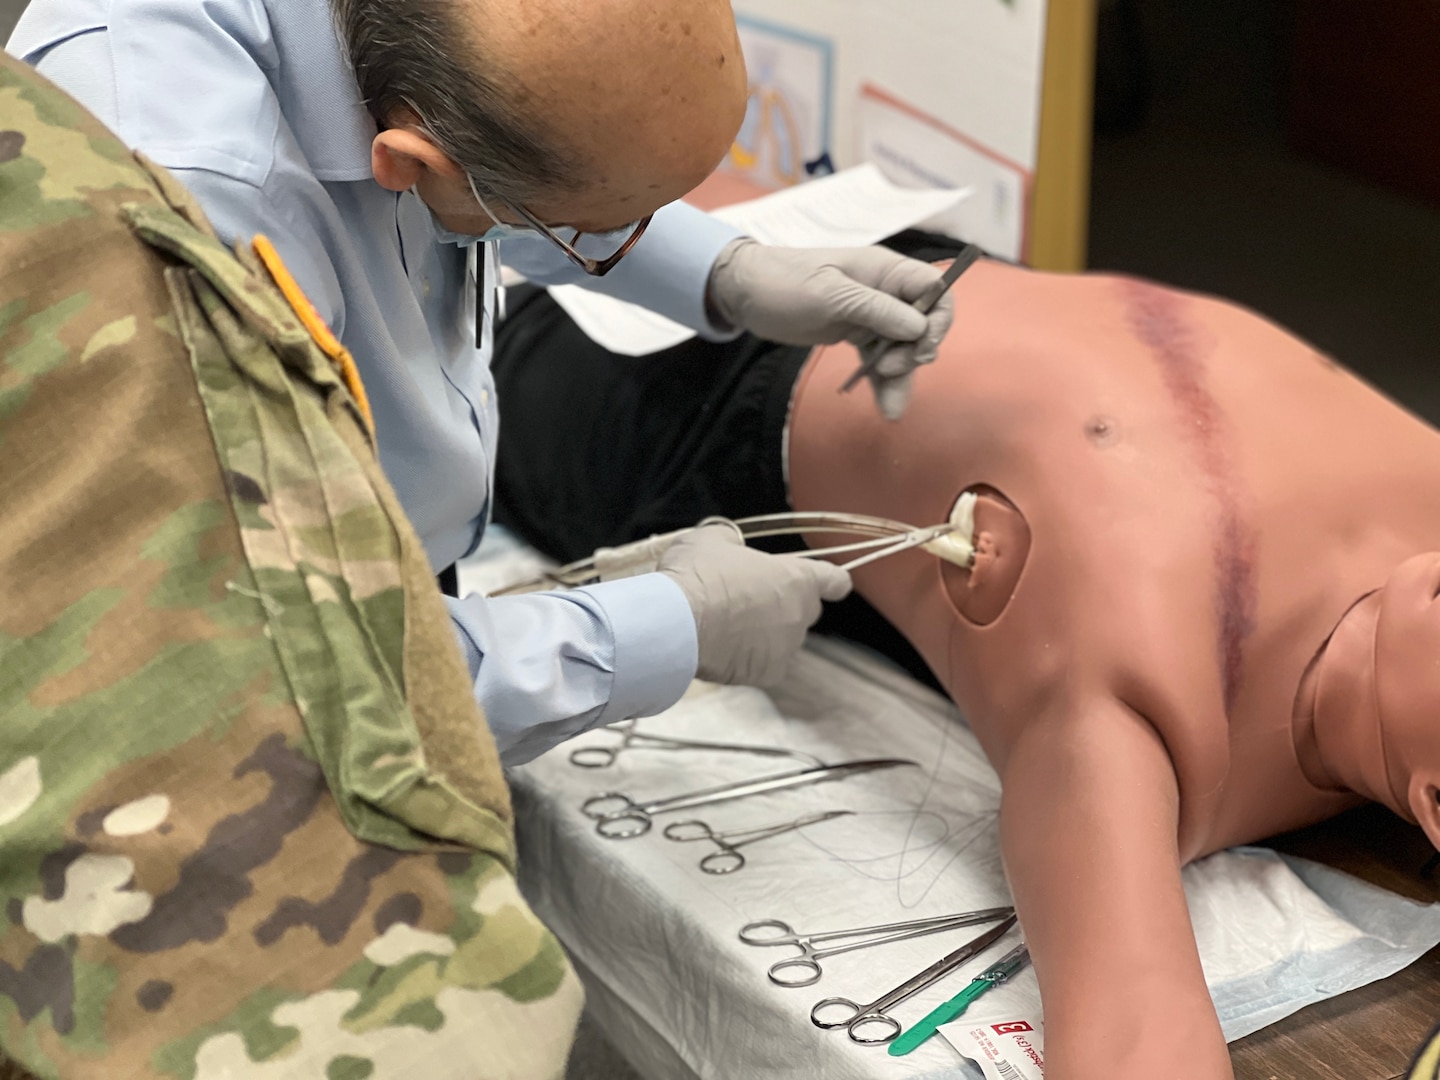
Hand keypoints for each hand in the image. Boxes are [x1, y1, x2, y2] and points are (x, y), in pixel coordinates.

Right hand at [658, 521, 851, 686]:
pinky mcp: (767, 673)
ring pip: (783, 639)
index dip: (833, 581)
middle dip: (784, 604)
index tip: (834, 585)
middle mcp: (799, 614)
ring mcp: (785, 647)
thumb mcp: (711, 540)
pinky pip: (765, 665)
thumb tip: (730, 543)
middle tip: (749, 598)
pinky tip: (725, 648)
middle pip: (805, 610)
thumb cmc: (698, 575)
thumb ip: (732, 541)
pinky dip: (750, 659)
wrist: (677, 624)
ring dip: (765, 633)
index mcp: (797, 578)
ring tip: (727, 625)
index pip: (834, 580)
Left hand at [707, 239, 955, 419]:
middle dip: (913, 353)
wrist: (747, 293)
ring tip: (891, 410)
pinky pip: (880, 359)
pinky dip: (884, 383)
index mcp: (884, 270)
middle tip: (886, 369)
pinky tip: (887, 409)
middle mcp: (885, 291)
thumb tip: (919, 327)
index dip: (938, 319)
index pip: (935, 289)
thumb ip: (876, 310)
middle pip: (923, 324)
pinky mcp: (856, 334)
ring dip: (901, 377)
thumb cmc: (785, 282)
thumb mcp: (830, 295)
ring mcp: (872, 314)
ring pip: (902, 348)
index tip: (920, 346)